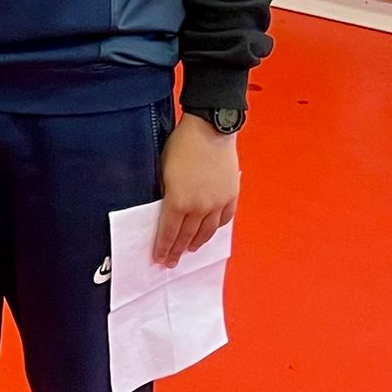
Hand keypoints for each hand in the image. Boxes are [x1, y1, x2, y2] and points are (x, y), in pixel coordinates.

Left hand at [153, 113, 239, 266]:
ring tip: (190, 250)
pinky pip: (224, 219)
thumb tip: (164, 209)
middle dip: (177, 251)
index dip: (163, 248)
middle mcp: (199, 207)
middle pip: (187, 237)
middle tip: (171, 262)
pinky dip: (215, 228)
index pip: (169, 233)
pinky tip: (209, 231)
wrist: (210, 129)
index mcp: (178, 202)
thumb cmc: (181, 145)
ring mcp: (217, 203)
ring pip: (207, 232)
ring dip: (197, 243)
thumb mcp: (163, 170)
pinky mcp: (231, 196)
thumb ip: (165, 194)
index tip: (160, 260)